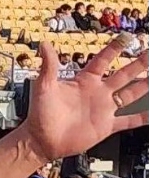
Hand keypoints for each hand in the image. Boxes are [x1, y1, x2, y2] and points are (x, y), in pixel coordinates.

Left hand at [22, 37, 147, 161]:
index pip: (103, 60)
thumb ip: (48, 66)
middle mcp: (97, 92)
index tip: (127, 37)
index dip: (115, 48)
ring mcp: (103, 109)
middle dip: (139, 63)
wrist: (40, 141)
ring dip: (144, 85)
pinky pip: (128, 121)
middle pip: (124, 73)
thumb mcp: (44, 87)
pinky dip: (141, 118)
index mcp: (84, 81)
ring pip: (130, 94)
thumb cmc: (39, 114)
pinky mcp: (105, 126)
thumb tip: (43, 44)